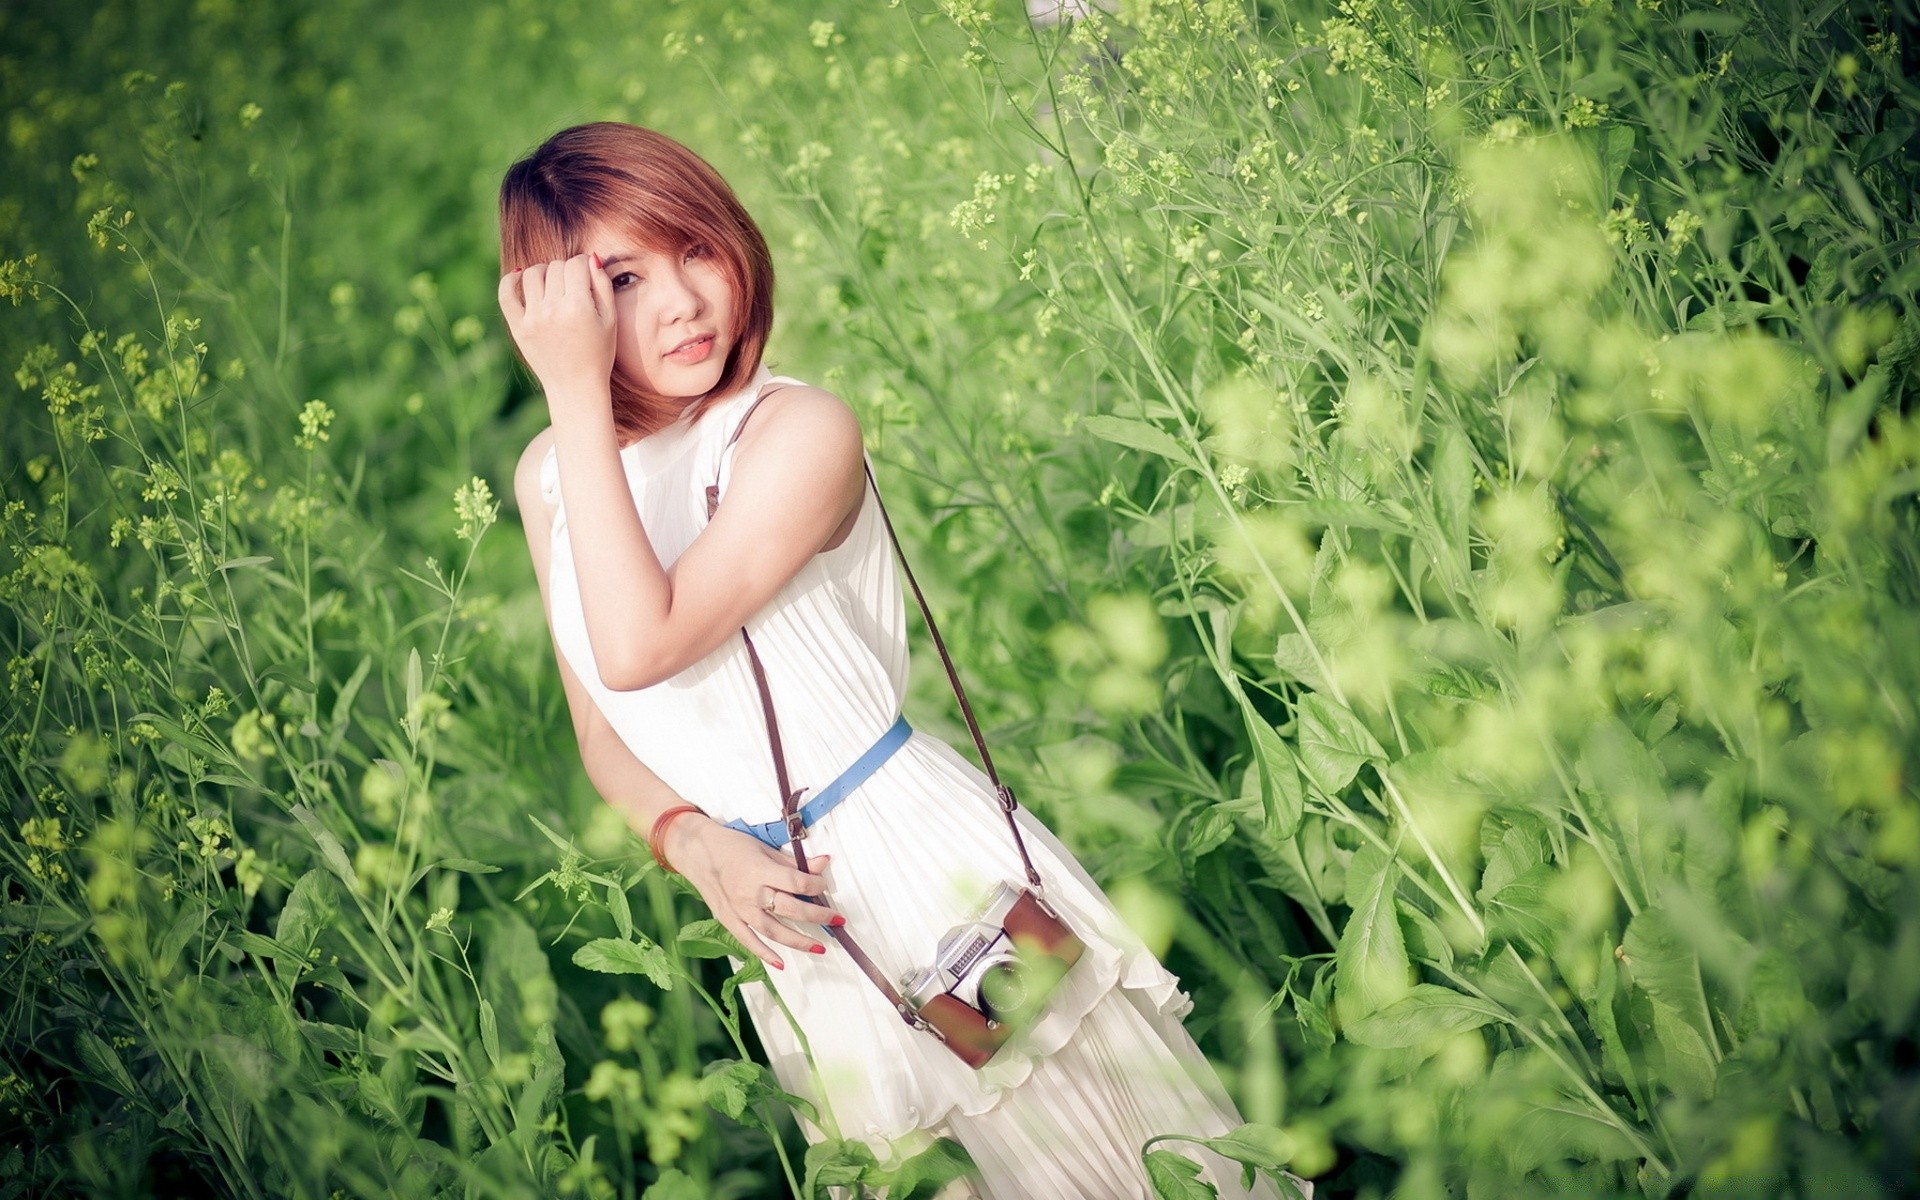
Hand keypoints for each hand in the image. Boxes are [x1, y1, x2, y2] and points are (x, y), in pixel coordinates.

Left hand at [498, 252, 615, 408]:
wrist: (576, 387)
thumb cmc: (599, 353)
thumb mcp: (610, 320)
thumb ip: (603, 285)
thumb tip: (591, 257)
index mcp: (578, 307)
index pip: (576, 264)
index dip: (583, 265)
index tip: (586, 275)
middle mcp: (553, 310)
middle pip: (556, 267)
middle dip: (566, 271)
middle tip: (572, 286)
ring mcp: (533, 318)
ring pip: (532, 274)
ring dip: (544, 272)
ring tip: (552, 284)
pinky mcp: (518, 327)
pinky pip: (506, 293)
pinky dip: (510, 280)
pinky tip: (519, 276)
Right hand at [664, 817, 841, 970]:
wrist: (697, 851)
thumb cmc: (733, 846)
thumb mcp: (764, 848)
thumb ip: (794, 861)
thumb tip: (824, 863)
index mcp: (760, 871)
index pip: (797, 883)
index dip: (816, 886)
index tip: (823, 886)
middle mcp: (750, 894)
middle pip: (791, 909)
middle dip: (818, 916)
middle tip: (837, 920)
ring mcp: (739, 910)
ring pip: (774, 931)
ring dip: (799, 941)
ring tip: (819, 947)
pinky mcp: (728, 920)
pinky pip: (749, 941)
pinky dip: (765, 954)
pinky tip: (781, 964)